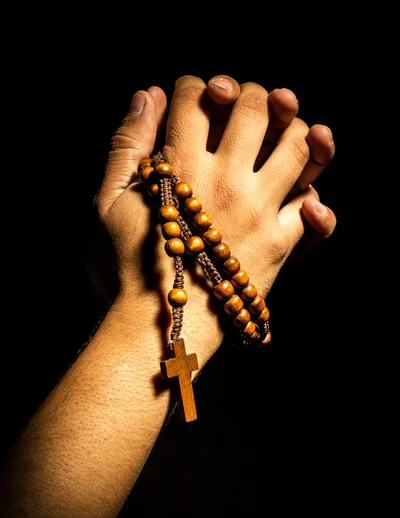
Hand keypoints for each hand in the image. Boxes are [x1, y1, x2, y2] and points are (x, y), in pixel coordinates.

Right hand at [90, 75, 335, 305]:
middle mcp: (225, 180)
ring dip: (295, 129)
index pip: (195, 96)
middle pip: (254, 106)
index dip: (193, 87)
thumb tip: (148, 95)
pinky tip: (305, 201)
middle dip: (247, 94)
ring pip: (297, 146)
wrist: (161, 329)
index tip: (191, 99)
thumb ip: (125, 145)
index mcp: (180, 167)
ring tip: (283, 134)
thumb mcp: (106, 204)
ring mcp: (258, 211)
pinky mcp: (279, 244)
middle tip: (239, 106)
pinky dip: (317, 202)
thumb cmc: (126, 270)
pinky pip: (315, 210)